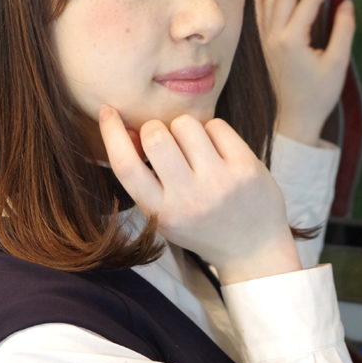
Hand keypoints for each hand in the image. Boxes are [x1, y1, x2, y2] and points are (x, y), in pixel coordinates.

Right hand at [99, 106, 301, 284]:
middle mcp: (188, 199)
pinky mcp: (246, 168)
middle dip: (154, 128)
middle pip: (155, 136)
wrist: (254, 250)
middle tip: (166, 141)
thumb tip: (127, 129)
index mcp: (161, 213)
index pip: (125, 166)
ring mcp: (219, 183)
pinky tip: (218, 151)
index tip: (107, 111)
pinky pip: (216, 126)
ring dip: (184, 128)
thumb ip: (144, 179)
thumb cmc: (201, 226)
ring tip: (194, 148)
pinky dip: (212, 131)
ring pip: (186, 124)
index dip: (111, 133)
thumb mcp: (164, 214)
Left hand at [255, 0, 355, 145]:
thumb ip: (343, 31)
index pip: (309, 0)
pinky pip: (259, 16)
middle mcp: (275, 36)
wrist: (293, 119)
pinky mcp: (264, 47)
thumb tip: (346, 3)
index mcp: (292, 39)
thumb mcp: (337, 64)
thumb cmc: (317, 95)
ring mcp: (267, 41)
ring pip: (270, 1)